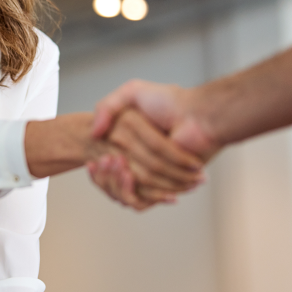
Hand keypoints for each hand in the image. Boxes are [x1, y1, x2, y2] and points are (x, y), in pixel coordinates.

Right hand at [89, 81, 219, 209]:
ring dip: (115, 182)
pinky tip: (127, 174)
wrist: (198, 116)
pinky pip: (141, 200)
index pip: (105, 166)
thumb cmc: (170, 102)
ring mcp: (152, 175)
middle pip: (112, 181)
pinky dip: (130, 192)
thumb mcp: (132, 92)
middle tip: (106, 160)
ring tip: (118, 164)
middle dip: (105, 175)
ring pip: (123, 192)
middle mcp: (140, 161)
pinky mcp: (165, 186)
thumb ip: (106, 107)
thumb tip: (93, 133)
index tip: (93, 161)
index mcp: (130, 145)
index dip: (97, 169)